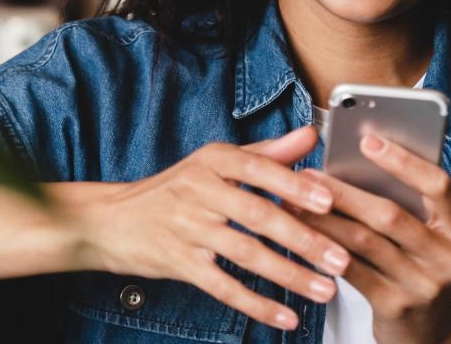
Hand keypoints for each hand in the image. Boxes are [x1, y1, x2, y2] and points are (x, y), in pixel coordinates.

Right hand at [73, 126, 351, 330]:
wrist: (110, 220)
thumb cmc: (173, 190)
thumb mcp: (215, 164)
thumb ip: (266, 153)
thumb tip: (310, 135)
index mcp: (212, 160)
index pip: (259, 169)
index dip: (294, 185)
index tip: (329, 201)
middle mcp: (198, 190)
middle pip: (258, 214)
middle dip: (304, 239)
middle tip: (340, 257)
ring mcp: (186, 227)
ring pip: (245, 253)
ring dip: (289, 274)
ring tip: (324, 289)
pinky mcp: (178, 262)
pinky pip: (223, 286)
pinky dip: (256, 303)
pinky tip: (285, 316)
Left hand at [293, 133, 450, 343]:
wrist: (430, 332)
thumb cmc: (419, 267)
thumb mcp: (428, 236)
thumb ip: (405, 203)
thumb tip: (354, 160)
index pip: (438, 185)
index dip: (403, 161)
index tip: (367, 140)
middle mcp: (448, 256)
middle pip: (390, 214)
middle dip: (343, 192)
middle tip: (308, 175)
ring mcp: (423, 284)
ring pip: (365, 241)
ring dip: (325, 219)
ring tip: (294, 202)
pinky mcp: (396, 307)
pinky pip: (353, 272)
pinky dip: (326, 250)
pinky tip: (304, 235)